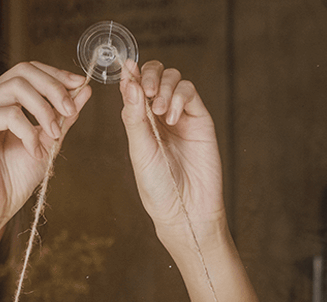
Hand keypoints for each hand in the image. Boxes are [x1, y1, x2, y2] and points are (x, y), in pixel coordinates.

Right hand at [0, 62, 91, 241]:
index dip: (55, 74)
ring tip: (55, 136)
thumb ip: (63, 115)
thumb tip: (83, 88)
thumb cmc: (14, 180)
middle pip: (22, 71)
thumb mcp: (48, 142)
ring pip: (16, 87)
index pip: (27, 70)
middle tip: (71, 112)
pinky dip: (28, 131)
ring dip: (44, 110)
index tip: (79, 85)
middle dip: (54, 88)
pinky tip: (34, 151)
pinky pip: (8, 114)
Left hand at [119, 60, 226, 245]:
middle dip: (148, 75)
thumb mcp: (139, 149)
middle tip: (146, 91)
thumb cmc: (157, 186)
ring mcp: (181, 115)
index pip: (134, 86)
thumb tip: (127, 80)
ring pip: (173, 78)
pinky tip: (171, 117)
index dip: (130, 74)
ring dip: (163, 87)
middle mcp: (159, 115)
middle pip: (154, 75)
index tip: (126, 68)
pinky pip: (190, 92)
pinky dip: (178, 96)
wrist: (185, 208)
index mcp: (139, 121)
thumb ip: (133, 115)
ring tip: (158, 111)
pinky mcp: (200, 119)